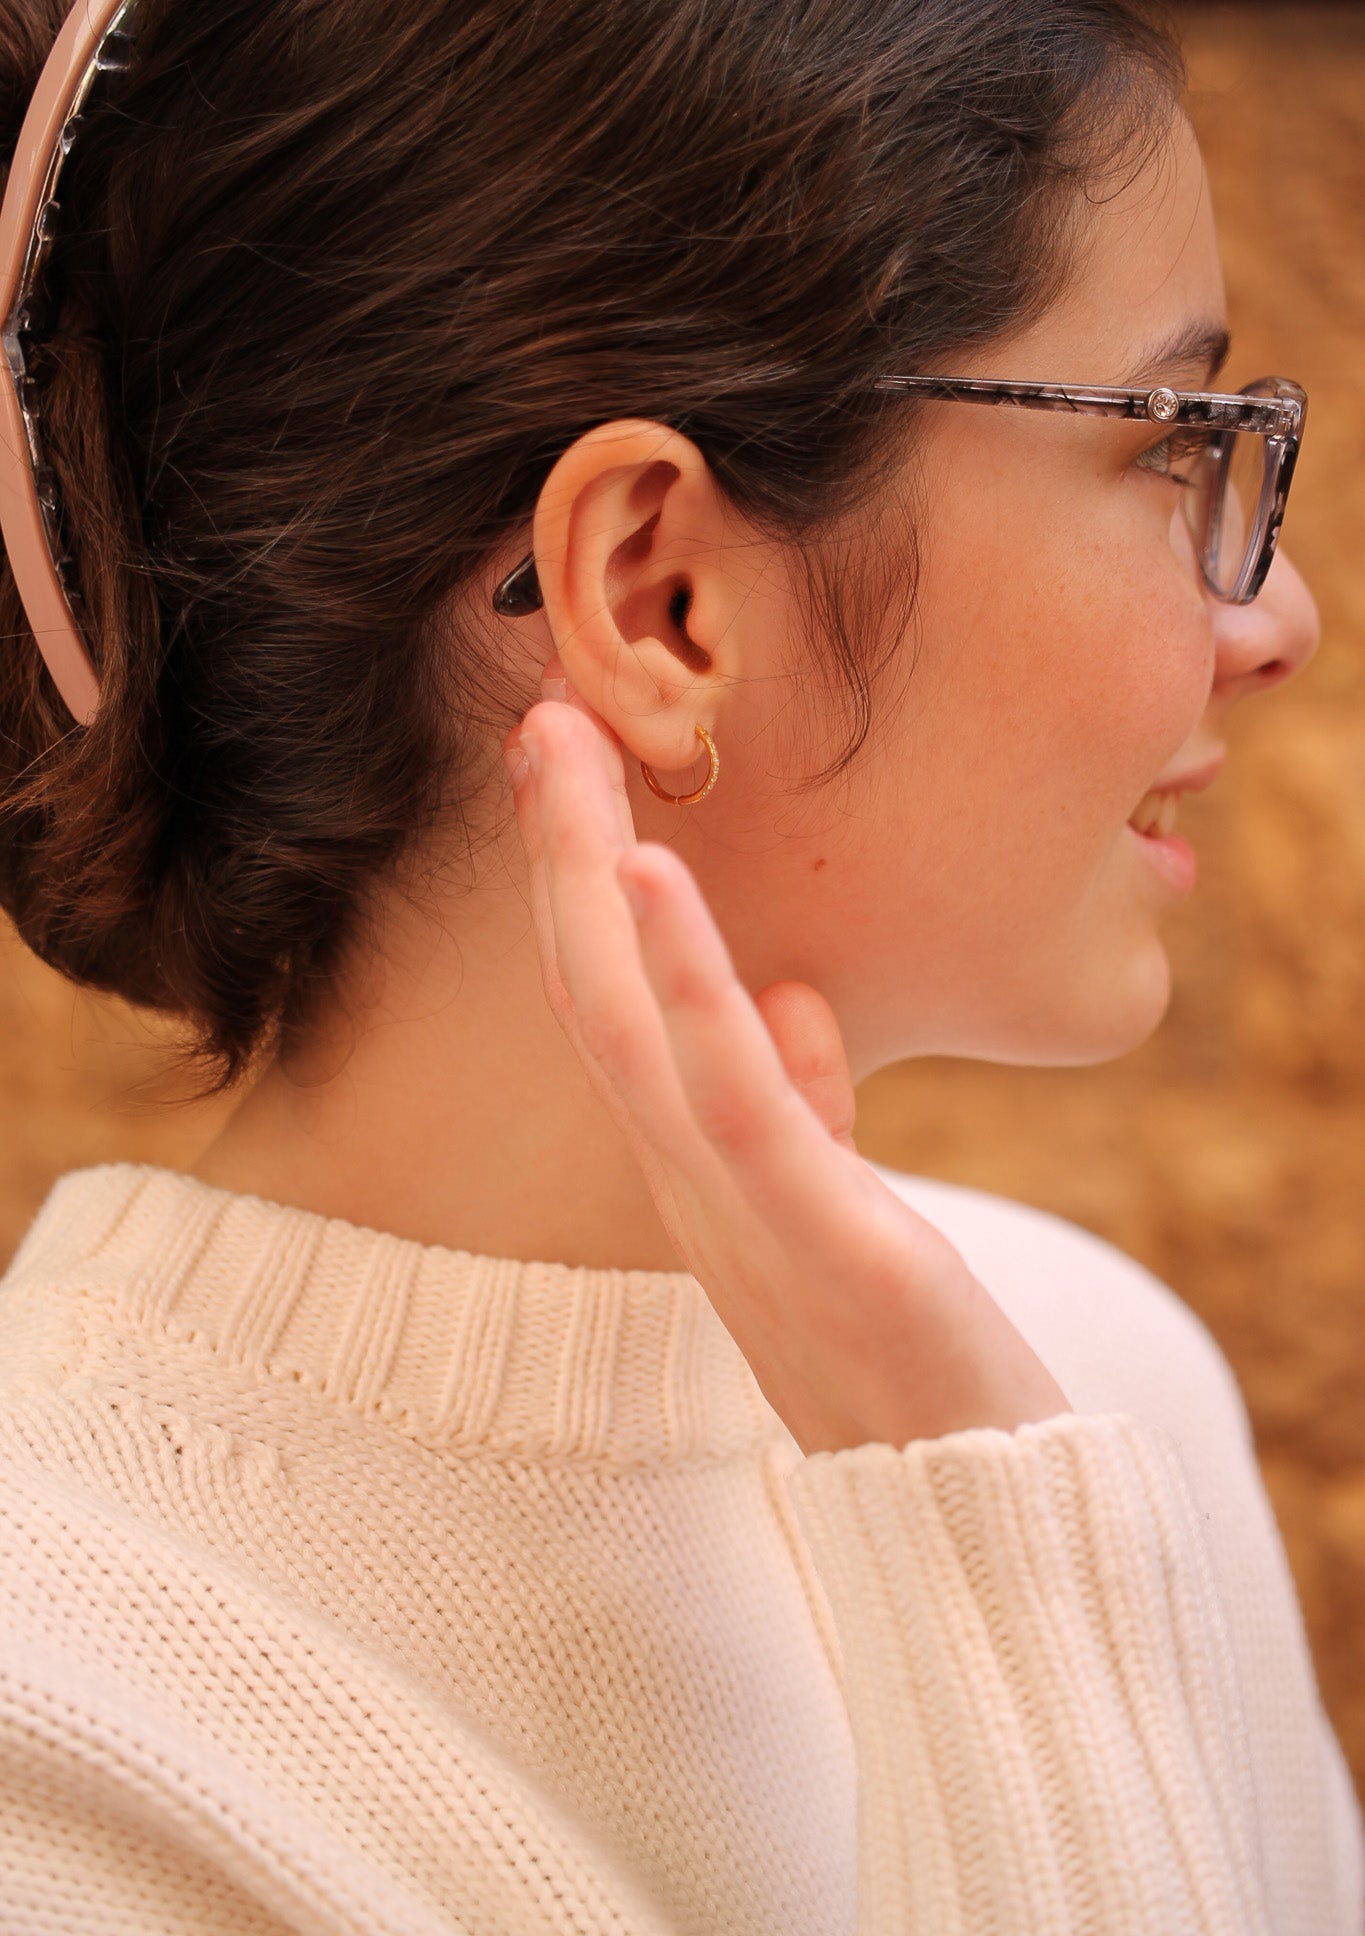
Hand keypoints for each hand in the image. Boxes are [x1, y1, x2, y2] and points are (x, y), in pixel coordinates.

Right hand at [504, 665, 1069, 1454]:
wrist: (975, 1503)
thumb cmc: (907, 1355)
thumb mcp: (842, 1208)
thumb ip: (809, 1103)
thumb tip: (789, 994)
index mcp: (699, 1171)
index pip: (619, 1013)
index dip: (583, 896)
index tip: (578, 774)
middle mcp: (691, 1183)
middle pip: (593, 996)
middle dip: (559, 858)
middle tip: (537, 722)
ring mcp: (739, 1210)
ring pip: (631, 1027)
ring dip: (591, 888)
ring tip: (569, 762)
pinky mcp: (816, 1232)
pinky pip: (731, 1090)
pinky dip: (684, 979)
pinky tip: (652, 881)